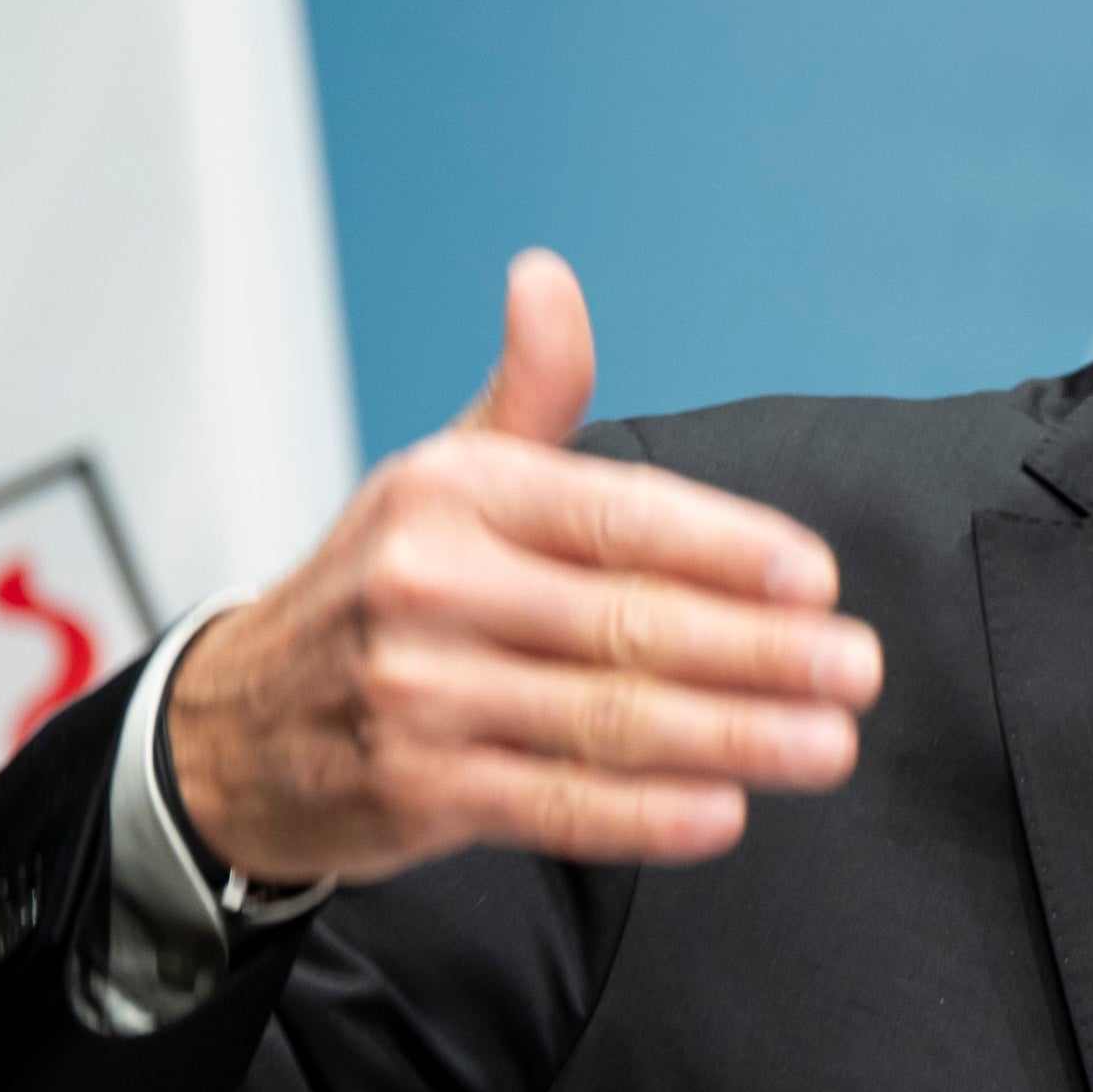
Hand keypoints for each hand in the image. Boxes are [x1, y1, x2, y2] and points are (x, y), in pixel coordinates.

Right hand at [162, 251, 882, 882]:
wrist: (236, 725)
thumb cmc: (374, 591)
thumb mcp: (441, 476)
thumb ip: (528, 392)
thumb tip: (547, 277)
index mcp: (453, 493)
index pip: (613, 516)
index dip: (723, 548)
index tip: (814, 579)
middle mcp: (428, 584)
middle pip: (627, 622)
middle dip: (759, 651)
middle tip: (855, 669)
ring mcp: (418, 691)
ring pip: (606, 718)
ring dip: (733, 735)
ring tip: (826, 744)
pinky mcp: (415, 789)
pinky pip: (556, 804)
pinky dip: (646, 814)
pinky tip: (725, 811)